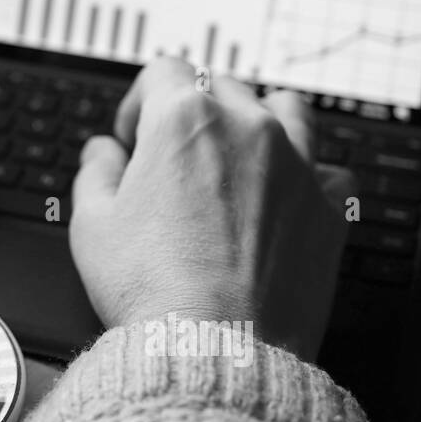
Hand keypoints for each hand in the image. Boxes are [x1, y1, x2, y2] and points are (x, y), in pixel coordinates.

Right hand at [68, 58, 354, 359]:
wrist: (216, 350)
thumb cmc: (152, 291)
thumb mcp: (90, 225)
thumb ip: (94, 171)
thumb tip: (103, 153)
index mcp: (182, 121)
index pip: (162, 72)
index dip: (138, 102)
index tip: (133, 137)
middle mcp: (246, 129)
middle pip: (223, 86)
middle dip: (195, 113)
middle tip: (177, 159)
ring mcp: (296, 165)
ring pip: (287, 108)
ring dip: (260, 121)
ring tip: (239, 159)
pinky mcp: (328, 208)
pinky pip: (330, 170)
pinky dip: (309, 176)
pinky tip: (285, 200)